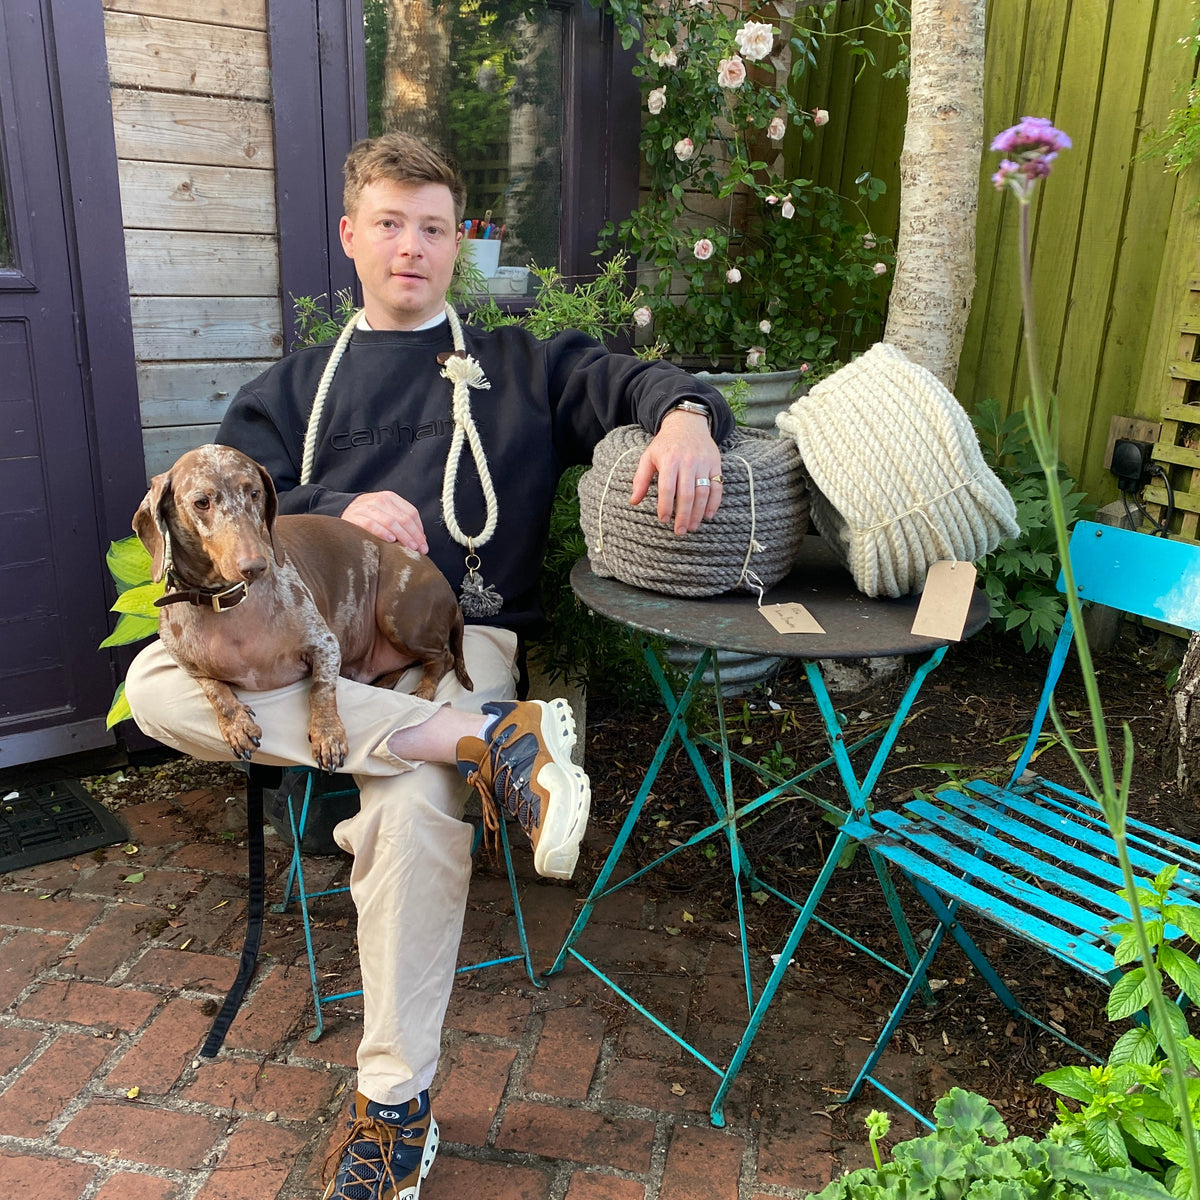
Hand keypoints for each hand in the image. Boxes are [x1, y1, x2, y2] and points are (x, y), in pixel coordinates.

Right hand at [340, 491, 427, 552]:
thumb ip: (403, 522)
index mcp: (391, 498)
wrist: (344, 509)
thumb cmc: (370, 515)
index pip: (411, 513)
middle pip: (403, 518)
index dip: (420, 530)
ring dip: (403, 536)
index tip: (424, 545)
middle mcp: (381, 500)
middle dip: (414, 536)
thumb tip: (422, 539)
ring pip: (391, 522)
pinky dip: (382, 532)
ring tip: (410, 548)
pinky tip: (391, 540)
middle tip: (420, 550)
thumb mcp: (387, 513)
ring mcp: (367, 507)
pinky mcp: (356, 516)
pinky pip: (371, 524)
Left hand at [629, 408, 722, 534]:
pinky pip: (718, 487)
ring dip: (698, 513)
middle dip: (683, 515)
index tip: (664, 519)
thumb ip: (640, 479)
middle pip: (686, 494)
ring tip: (691, 527)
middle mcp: (688, 462)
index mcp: (669, 460)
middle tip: (679, 531)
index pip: (667, 488)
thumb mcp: (648, 457)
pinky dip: (714, 503)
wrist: (687, 423)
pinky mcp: (715, 464)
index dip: (665, 506)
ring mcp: (704, 463)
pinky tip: (708, 515)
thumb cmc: (665, 444)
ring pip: (703, 493)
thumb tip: (633, 501)